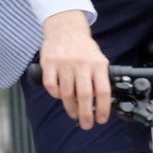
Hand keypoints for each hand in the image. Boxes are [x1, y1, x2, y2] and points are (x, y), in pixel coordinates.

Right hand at [39, 10, 110, 128]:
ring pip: (67, 94)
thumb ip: (101, 78)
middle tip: (86, 124)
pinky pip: (51, 86)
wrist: (66, 28)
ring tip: (74, 113)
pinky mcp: (49, 63)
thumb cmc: (83, 48)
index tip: (101, 119)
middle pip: (84, 96)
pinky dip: (55, 94)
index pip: (103, 91)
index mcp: (98, 63)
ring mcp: (64, 63)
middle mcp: (82, 63)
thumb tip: (102, 103)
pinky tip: (60, 96)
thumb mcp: (98, 59)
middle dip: (86, 115)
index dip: (103, 109)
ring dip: (71, 108)